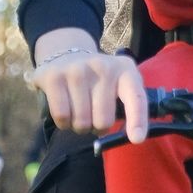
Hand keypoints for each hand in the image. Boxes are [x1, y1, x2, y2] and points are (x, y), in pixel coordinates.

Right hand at [29, 33, 148, 139]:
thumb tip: (134, 138)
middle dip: (97, 128)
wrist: (66, 54)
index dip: (138, 119)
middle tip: (93, 117)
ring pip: (81, 122)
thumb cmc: (98, 80)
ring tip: (79, 112)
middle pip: (103, 120)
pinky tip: (66, 113)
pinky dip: (64, 123)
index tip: (136, 139)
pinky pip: (62, 116)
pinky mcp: (55, 77)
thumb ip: (129, 106)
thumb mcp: (119, 84)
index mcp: (125, 70)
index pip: (136, 97)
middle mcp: (103, 67)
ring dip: (79, 126)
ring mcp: (77, 70)